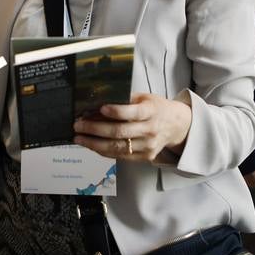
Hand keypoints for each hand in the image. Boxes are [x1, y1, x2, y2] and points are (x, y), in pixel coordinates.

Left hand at [72, 92, 192, 163]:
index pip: (133, 113)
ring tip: (79, 137)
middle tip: (78, 125)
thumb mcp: (145, 97)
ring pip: (117, 147)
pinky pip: (120, 156)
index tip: (100, 108)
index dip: (116, 111)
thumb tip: (98, 100)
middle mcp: (150, 130)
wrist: (176, 125)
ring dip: (94, 143)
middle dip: (95, 129)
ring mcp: (148, 146)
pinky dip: (103, 151)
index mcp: (151, 111)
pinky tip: (91, 145)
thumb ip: (126, 99)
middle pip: (120, 132)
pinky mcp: (145, 156)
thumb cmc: (156, 108)